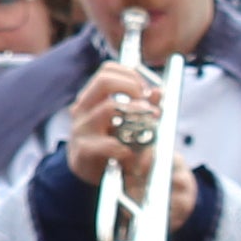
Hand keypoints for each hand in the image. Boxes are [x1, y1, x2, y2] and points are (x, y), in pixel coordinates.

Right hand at [61, 53, 167, 188]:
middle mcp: (82, 108)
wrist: (90, 170)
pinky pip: (107, 143)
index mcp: (91, 97)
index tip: (146, 90)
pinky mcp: (83, 150)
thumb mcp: (126, 120)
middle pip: (104, 81)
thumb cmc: (109, 141)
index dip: (131, 75)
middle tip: (147, 105)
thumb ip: (142, 105)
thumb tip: (159, 92)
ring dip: (135, 114)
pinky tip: (131, 151)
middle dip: (132, 88)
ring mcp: (81, 128)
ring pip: (108, 108)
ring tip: (149, 124)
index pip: (107, 70)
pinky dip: (124, 146)